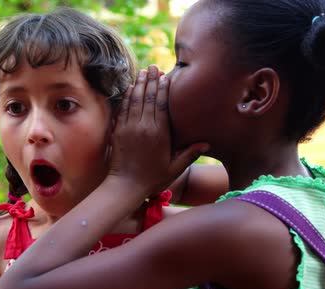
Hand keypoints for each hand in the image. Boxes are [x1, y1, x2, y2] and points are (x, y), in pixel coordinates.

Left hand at [110, 65, 208, 195]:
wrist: (125, 185)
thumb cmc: (152, 178)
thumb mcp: (174, 168)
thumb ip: (189, 154)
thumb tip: (207, 143)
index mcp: (159, 133)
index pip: (161, 104)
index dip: (163, 88)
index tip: (166, 76)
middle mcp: (144, 127)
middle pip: (148, 97)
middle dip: (151, 80)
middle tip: (153, 67)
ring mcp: (129, 127)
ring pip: (134, 100)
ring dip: (139, 84)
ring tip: (143, 72)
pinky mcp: (118, 131)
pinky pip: (123, 109)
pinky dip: (126, 97)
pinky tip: (130, 89)